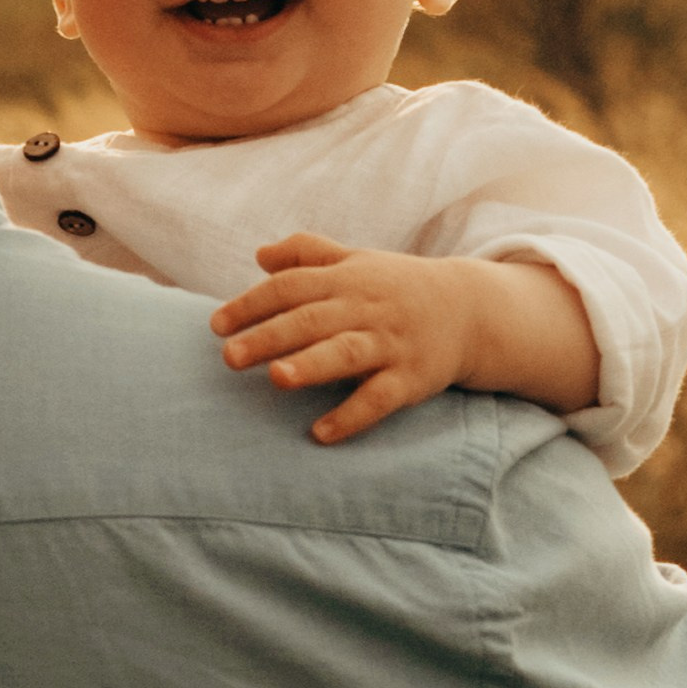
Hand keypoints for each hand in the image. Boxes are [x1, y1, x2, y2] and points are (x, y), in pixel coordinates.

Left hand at [210, 234, 475, 443]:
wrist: (470, 309)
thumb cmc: (397, 287)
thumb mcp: (356, 262)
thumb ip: (309, 254)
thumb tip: (259, 254)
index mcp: (346, 279)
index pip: (292, 286)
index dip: (253, 303)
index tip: (216, 324)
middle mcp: (366, 308)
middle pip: (312, 319)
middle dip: (270, 336)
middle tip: (228, 356)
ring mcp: (390, 344)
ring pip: (346, 353)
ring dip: (310, 365)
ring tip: (276, 379)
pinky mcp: (411, 379)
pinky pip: (380, 398)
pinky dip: (352, 416)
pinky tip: (321, 434)